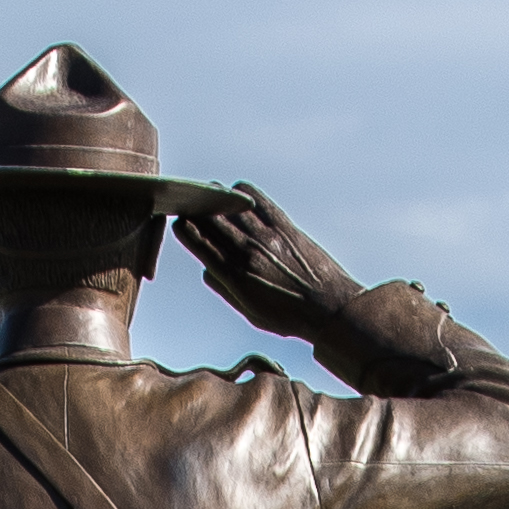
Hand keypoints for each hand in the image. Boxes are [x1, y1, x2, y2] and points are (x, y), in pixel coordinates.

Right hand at [182, 191, 374, 341]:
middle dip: (196, 210)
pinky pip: (255, 198)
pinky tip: (239, 195)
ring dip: (216, 198)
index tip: (180, 223)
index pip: (197, 241)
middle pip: (208, 219)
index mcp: (233, 276)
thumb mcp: (249, 312)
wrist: (328, 308)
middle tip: (192, 206)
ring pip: (228, 204)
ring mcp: (265, 236)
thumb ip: (224, 289)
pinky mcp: (283, 225)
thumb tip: (206, 268)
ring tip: (212, 198)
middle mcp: (246, 252)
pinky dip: (242, 193)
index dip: (184, 229)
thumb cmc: (289, 315)